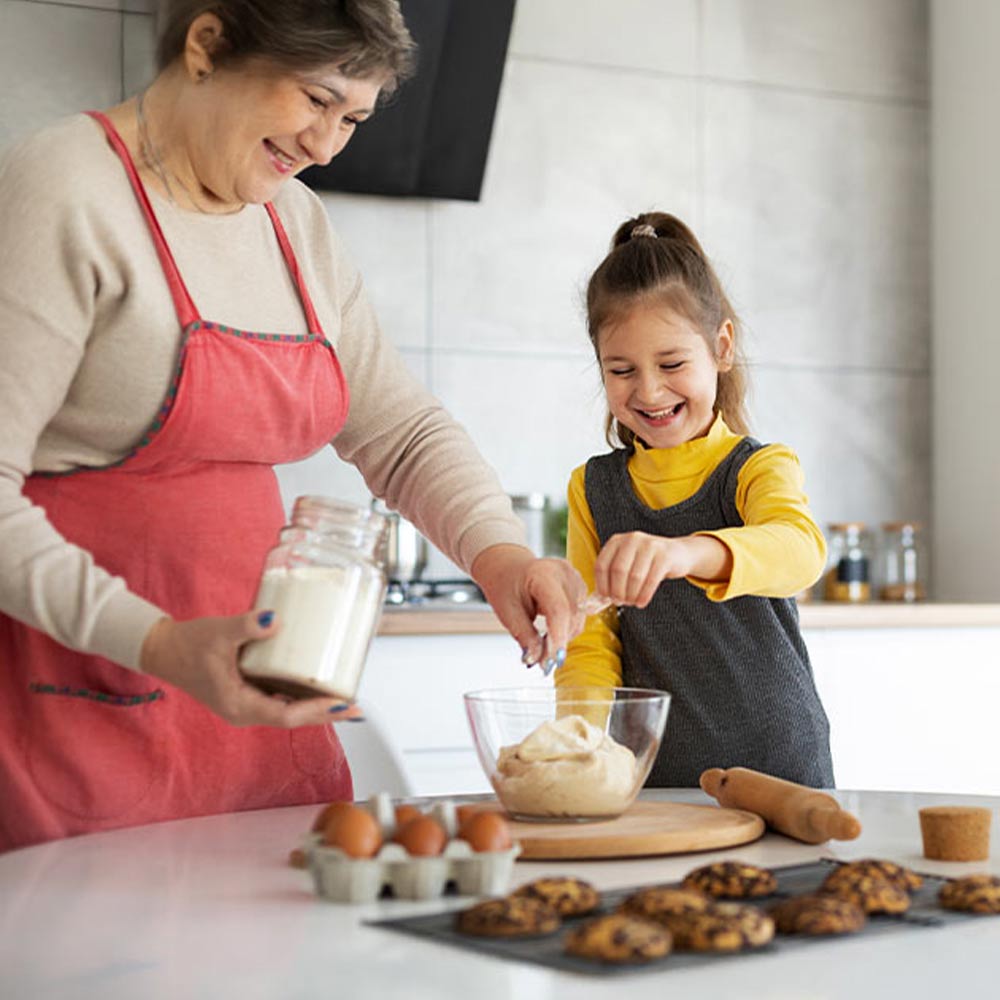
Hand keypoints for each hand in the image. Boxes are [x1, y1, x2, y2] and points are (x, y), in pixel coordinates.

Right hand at [139, 612, 363, 726]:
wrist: (164, 649)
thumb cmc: (187, 644)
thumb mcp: (218, 633)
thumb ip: (246, 626)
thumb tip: (276, 620)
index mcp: (239, 705)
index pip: (286, 716)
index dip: (317, 711)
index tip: (342, 704)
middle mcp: (245, 710)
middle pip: (294, 717)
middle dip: (326, 713)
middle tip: (357, 708)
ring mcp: (247, 703)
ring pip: (289, 709)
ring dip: (317, 705)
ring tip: (346, 696)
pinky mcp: (247, 692)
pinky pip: (281, 698)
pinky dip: (302, 694)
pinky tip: (318, 683)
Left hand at [471, 544, 586, 668]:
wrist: (508, 568)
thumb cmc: (505, 585)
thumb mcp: (508, 612)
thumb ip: (525, 636)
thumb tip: (537, 660)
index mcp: (542, 573)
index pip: (558, 609)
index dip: (558, 637)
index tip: (552, 660)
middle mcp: (563, 572)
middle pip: (571, 615)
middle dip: (559, 641)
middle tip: (543, 660)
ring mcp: (574, 576)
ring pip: (578, 617)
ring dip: (564, 635)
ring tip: (543, 641)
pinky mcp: (579, 584)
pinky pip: (580, 613)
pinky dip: (568, 626)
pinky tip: (552, 628)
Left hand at [594, 531, 730, 606]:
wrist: (676, 554)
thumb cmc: (646, 563)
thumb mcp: (627, 563)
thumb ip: (612, 577)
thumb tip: (597, 601)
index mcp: (616, 541)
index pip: (602, 564)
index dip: (601, 585)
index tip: (605, 598)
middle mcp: (631, 539)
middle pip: (618, 571)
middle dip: (617, 592)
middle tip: (620, 602)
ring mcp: (649, 545)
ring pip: (635, 577)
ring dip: (631, 595)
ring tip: (631, 603)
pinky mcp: (664, 555)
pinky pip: (651, 580)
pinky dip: (644, 595)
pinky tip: (641, 603)